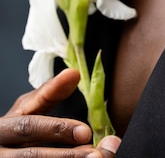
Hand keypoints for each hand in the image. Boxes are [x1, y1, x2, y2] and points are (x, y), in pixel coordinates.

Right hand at [0, 68, 120, 155]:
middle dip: (67, 155)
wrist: (2, 151)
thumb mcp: (27, 108)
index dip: (57, 130)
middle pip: (33, 156)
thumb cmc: (15, 128)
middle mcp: (1, 151)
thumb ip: (50, 93)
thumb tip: (74, 73)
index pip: (28, 127)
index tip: (86, 131)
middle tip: (96, 152)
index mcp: (3, 129)